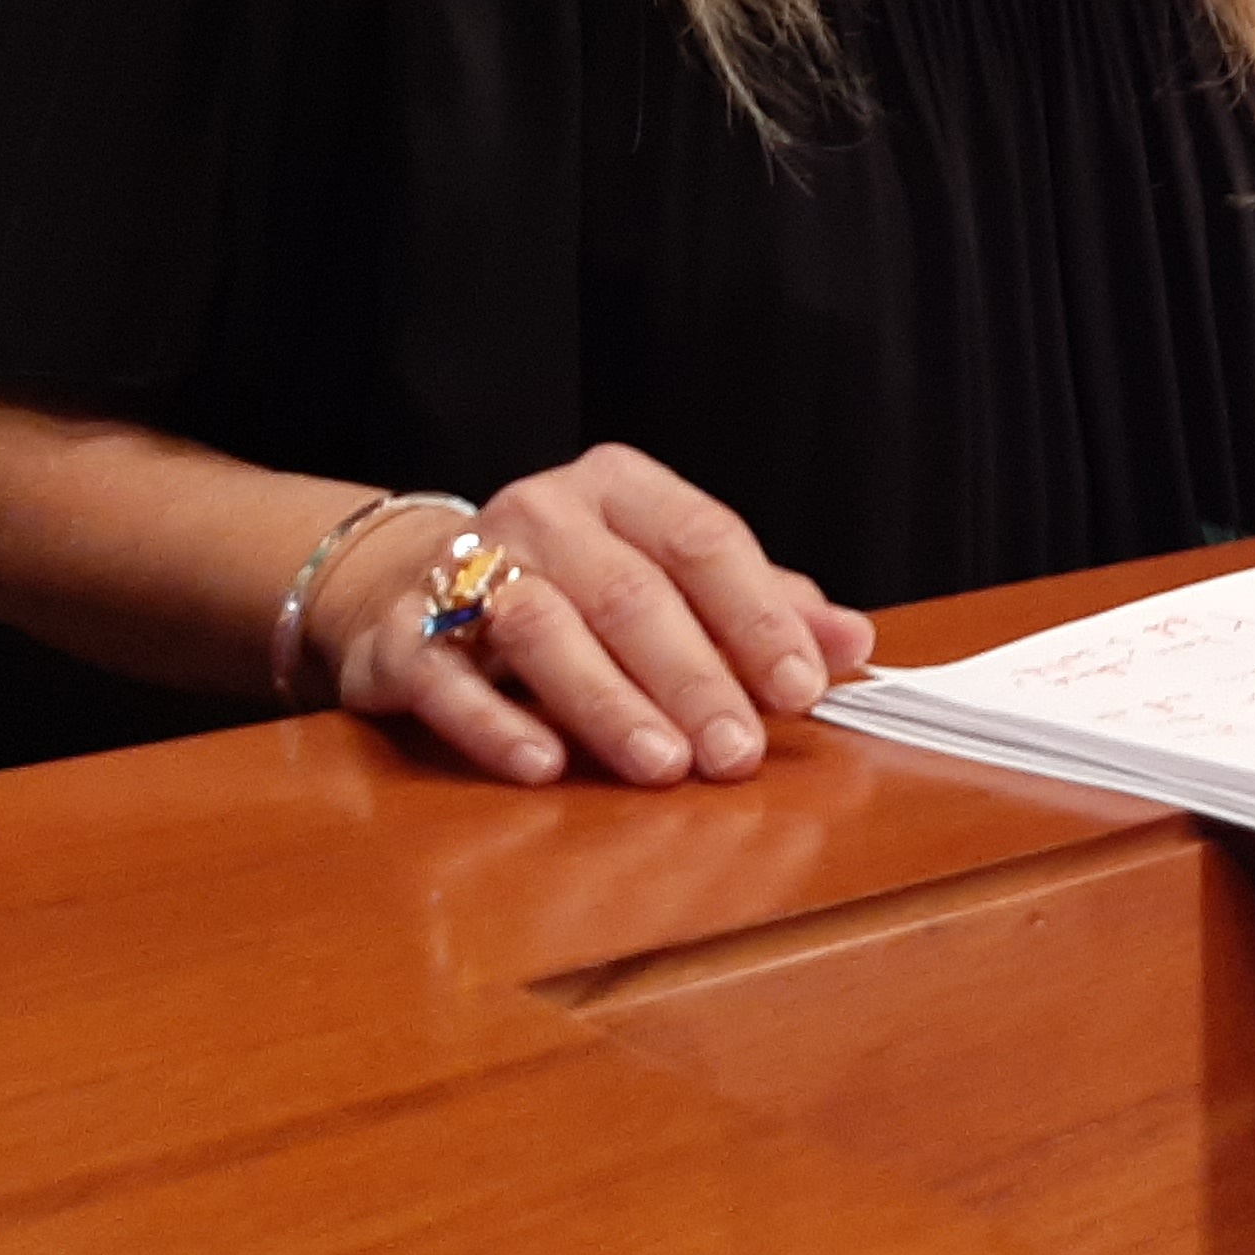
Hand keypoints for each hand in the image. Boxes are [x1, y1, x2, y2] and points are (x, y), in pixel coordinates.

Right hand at [315, 443, 875, 787]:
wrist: (408, 584)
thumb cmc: (573, 587)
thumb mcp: (670, 582)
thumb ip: (761, 608)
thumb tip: (853, 643)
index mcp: (622, 488)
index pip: (705, 541)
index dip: (757, 616)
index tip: (801, 687)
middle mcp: (543, 514)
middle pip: (630, 593)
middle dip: (693, 678)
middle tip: (737, 753)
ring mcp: (464, 567)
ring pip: (543, 628)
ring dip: (608, 703)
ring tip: (662, 765)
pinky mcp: (400, 635)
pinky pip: (447, 676)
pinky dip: (495, 721)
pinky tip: (543, 766)